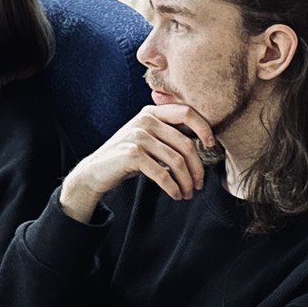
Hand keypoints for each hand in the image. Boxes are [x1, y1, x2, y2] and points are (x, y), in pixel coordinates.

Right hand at [60, 104, 215, 222]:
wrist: (95, 171)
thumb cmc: (128, 157)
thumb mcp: (147, 138)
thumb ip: (168, 134)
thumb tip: (204, 143)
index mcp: (152, 112)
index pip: (187, 112)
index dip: (204, 128)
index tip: (212, 145)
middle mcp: (145, 120)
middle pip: (186, 143)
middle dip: (197, 168)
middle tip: (199, 184)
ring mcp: (138, 136)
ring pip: (176, 161)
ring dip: (186, 182)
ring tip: (187, 194)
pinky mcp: (132, 154)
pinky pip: (162, 173)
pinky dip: (173, 187)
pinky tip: (176, 195)